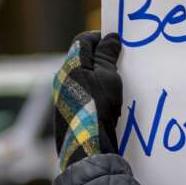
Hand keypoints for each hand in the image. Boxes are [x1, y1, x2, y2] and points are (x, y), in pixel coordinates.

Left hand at [53, 32, 122, 171]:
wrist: (87, 147)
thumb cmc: (97, 108)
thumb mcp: (108, 77)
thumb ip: (107, 56)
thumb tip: (110, 37)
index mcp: (70, 66)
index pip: (84, 41)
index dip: (102, 39)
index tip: (119, 44)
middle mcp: (63, 78)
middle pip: (83, 58)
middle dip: (102, 58)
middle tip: (122, 63)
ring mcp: (64, 96)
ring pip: (84, 76)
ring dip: (100, 76)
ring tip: (119, 83)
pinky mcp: (69, 112)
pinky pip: (84, 94)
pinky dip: (96, 92)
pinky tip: (109, 102)